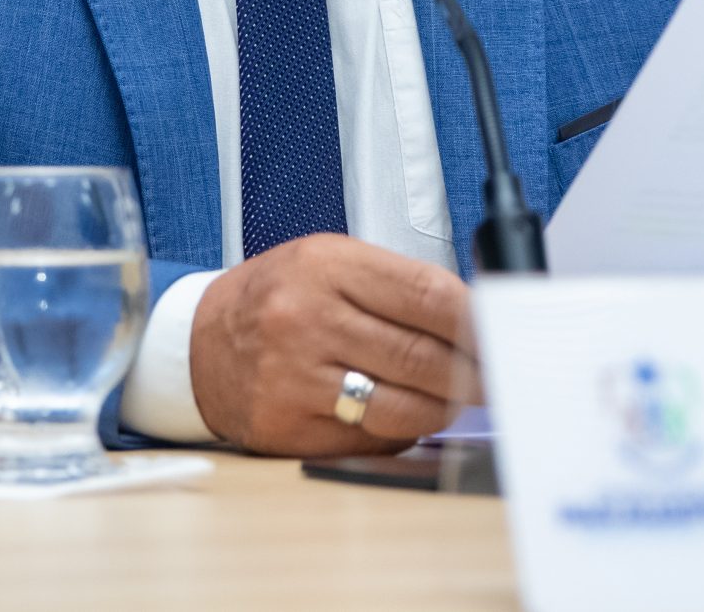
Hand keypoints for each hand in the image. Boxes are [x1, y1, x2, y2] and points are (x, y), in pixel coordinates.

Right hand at [188, 233, 478, 456]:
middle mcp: (307, 320)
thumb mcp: (330, 262)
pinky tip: (404, 418)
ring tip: (456, 399)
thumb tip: (474, 319)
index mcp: (326, 266)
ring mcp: (295, 378)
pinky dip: (400, 433)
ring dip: (444, 409)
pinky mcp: (289, 427)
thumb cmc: (278, 297)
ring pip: (403, 407)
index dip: (478, 321)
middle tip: (496, 378)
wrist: (200, 343)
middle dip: (473, 373)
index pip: (427, 294)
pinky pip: (370, 440)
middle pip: (422, 356)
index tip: (503, 335)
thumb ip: (397, 286)